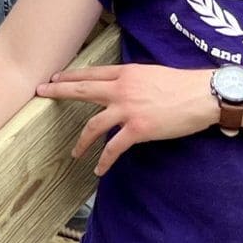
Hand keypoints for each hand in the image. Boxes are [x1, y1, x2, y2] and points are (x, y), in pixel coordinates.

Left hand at [36, 63, 216, 174]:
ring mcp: (128, 109)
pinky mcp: (138, 129)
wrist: (202, 95)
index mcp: (127, 73)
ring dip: (81, 141)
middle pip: (83, 89)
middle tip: (40, 93)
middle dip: (59, 92)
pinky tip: (98, 169)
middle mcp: (123, 89)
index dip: (72, 76)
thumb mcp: (153, 74)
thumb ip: (135, 80)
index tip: (55, 78)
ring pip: (93, 124)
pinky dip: (104, 160)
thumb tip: (125, 87)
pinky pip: (113, 147)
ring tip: (74, 152)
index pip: (92, 73)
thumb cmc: (183, 85)